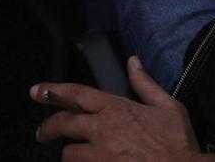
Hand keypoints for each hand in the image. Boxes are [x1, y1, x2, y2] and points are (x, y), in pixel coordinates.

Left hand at [31, 58, 199, 160]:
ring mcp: (100, 156)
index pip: (76, 94)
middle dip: (48, 127)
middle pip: (63, 125)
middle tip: (42, 132)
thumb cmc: (178, 144)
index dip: (53, 90)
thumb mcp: (168, 107)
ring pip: (69, 154)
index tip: (37, 91)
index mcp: (116, 109)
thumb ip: (146, 84)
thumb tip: (133, 63)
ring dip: (70, 154)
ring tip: (74, 155)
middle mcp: (103, 131)